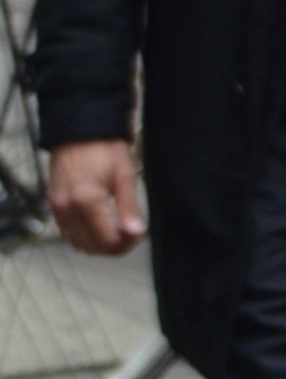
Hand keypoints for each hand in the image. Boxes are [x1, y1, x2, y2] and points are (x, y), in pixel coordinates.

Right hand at [47, 139, 143, 254]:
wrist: (79, 131)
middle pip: (90, 246)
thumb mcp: (125, 175)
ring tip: (118, 232)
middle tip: (131, 236)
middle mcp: (66, 208)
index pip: (106, 241)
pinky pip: (67, 232)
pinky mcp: (53, 205)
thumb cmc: (105, 148)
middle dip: (113, 247)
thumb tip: (136, 233)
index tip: (139, 235)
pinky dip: (84, 236)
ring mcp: (56, 208)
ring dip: (98, 245)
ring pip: (77, 243)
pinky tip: (100, 226)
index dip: (126, 244)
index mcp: (86, 200)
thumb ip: (129, 208)